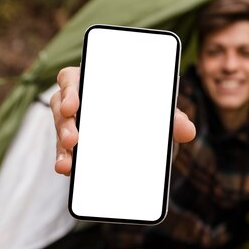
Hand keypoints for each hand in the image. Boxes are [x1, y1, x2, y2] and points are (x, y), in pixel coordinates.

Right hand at [50, 66, 195, 174]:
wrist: (151, 143)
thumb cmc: (151, 115)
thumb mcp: (163, 115)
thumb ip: (175, 119)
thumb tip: (187, 131)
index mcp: (98, 82)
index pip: (73, 78)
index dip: (70, 89)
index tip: (74, 105)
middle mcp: (82, 100)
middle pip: (61, 105)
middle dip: (65, 123)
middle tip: (74, 140)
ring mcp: (76, 124)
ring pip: (61, 131)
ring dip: (63, 147)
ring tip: (69, 164)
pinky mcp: (76, 147)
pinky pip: (65, 152)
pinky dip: (66, 161)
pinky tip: (68, 171)